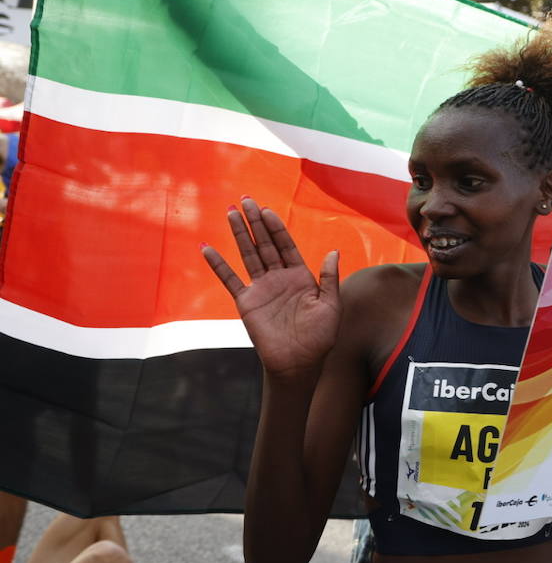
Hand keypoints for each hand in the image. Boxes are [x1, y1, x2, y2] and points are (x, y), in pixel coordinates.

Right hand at [202, 198, 340, 376]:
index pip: (286, 245)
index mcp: (300, 276)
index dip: (276, 227)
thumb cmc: (319, 337)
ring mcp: (261, 288)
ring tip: (230, 212)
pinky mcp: (246, 302)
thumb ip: (329, 278)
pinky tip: (207, 248)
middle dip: (256, 222)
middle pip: (265, 244)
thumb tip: (333, 251)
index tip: (267, 210)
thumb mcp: (331, 306)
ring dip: (239, 234)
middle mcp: (279, 278)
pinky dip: (218, 265)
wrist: (298, 363)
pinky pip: (230, 280)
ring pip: (248, 255)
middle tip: (246, 199)